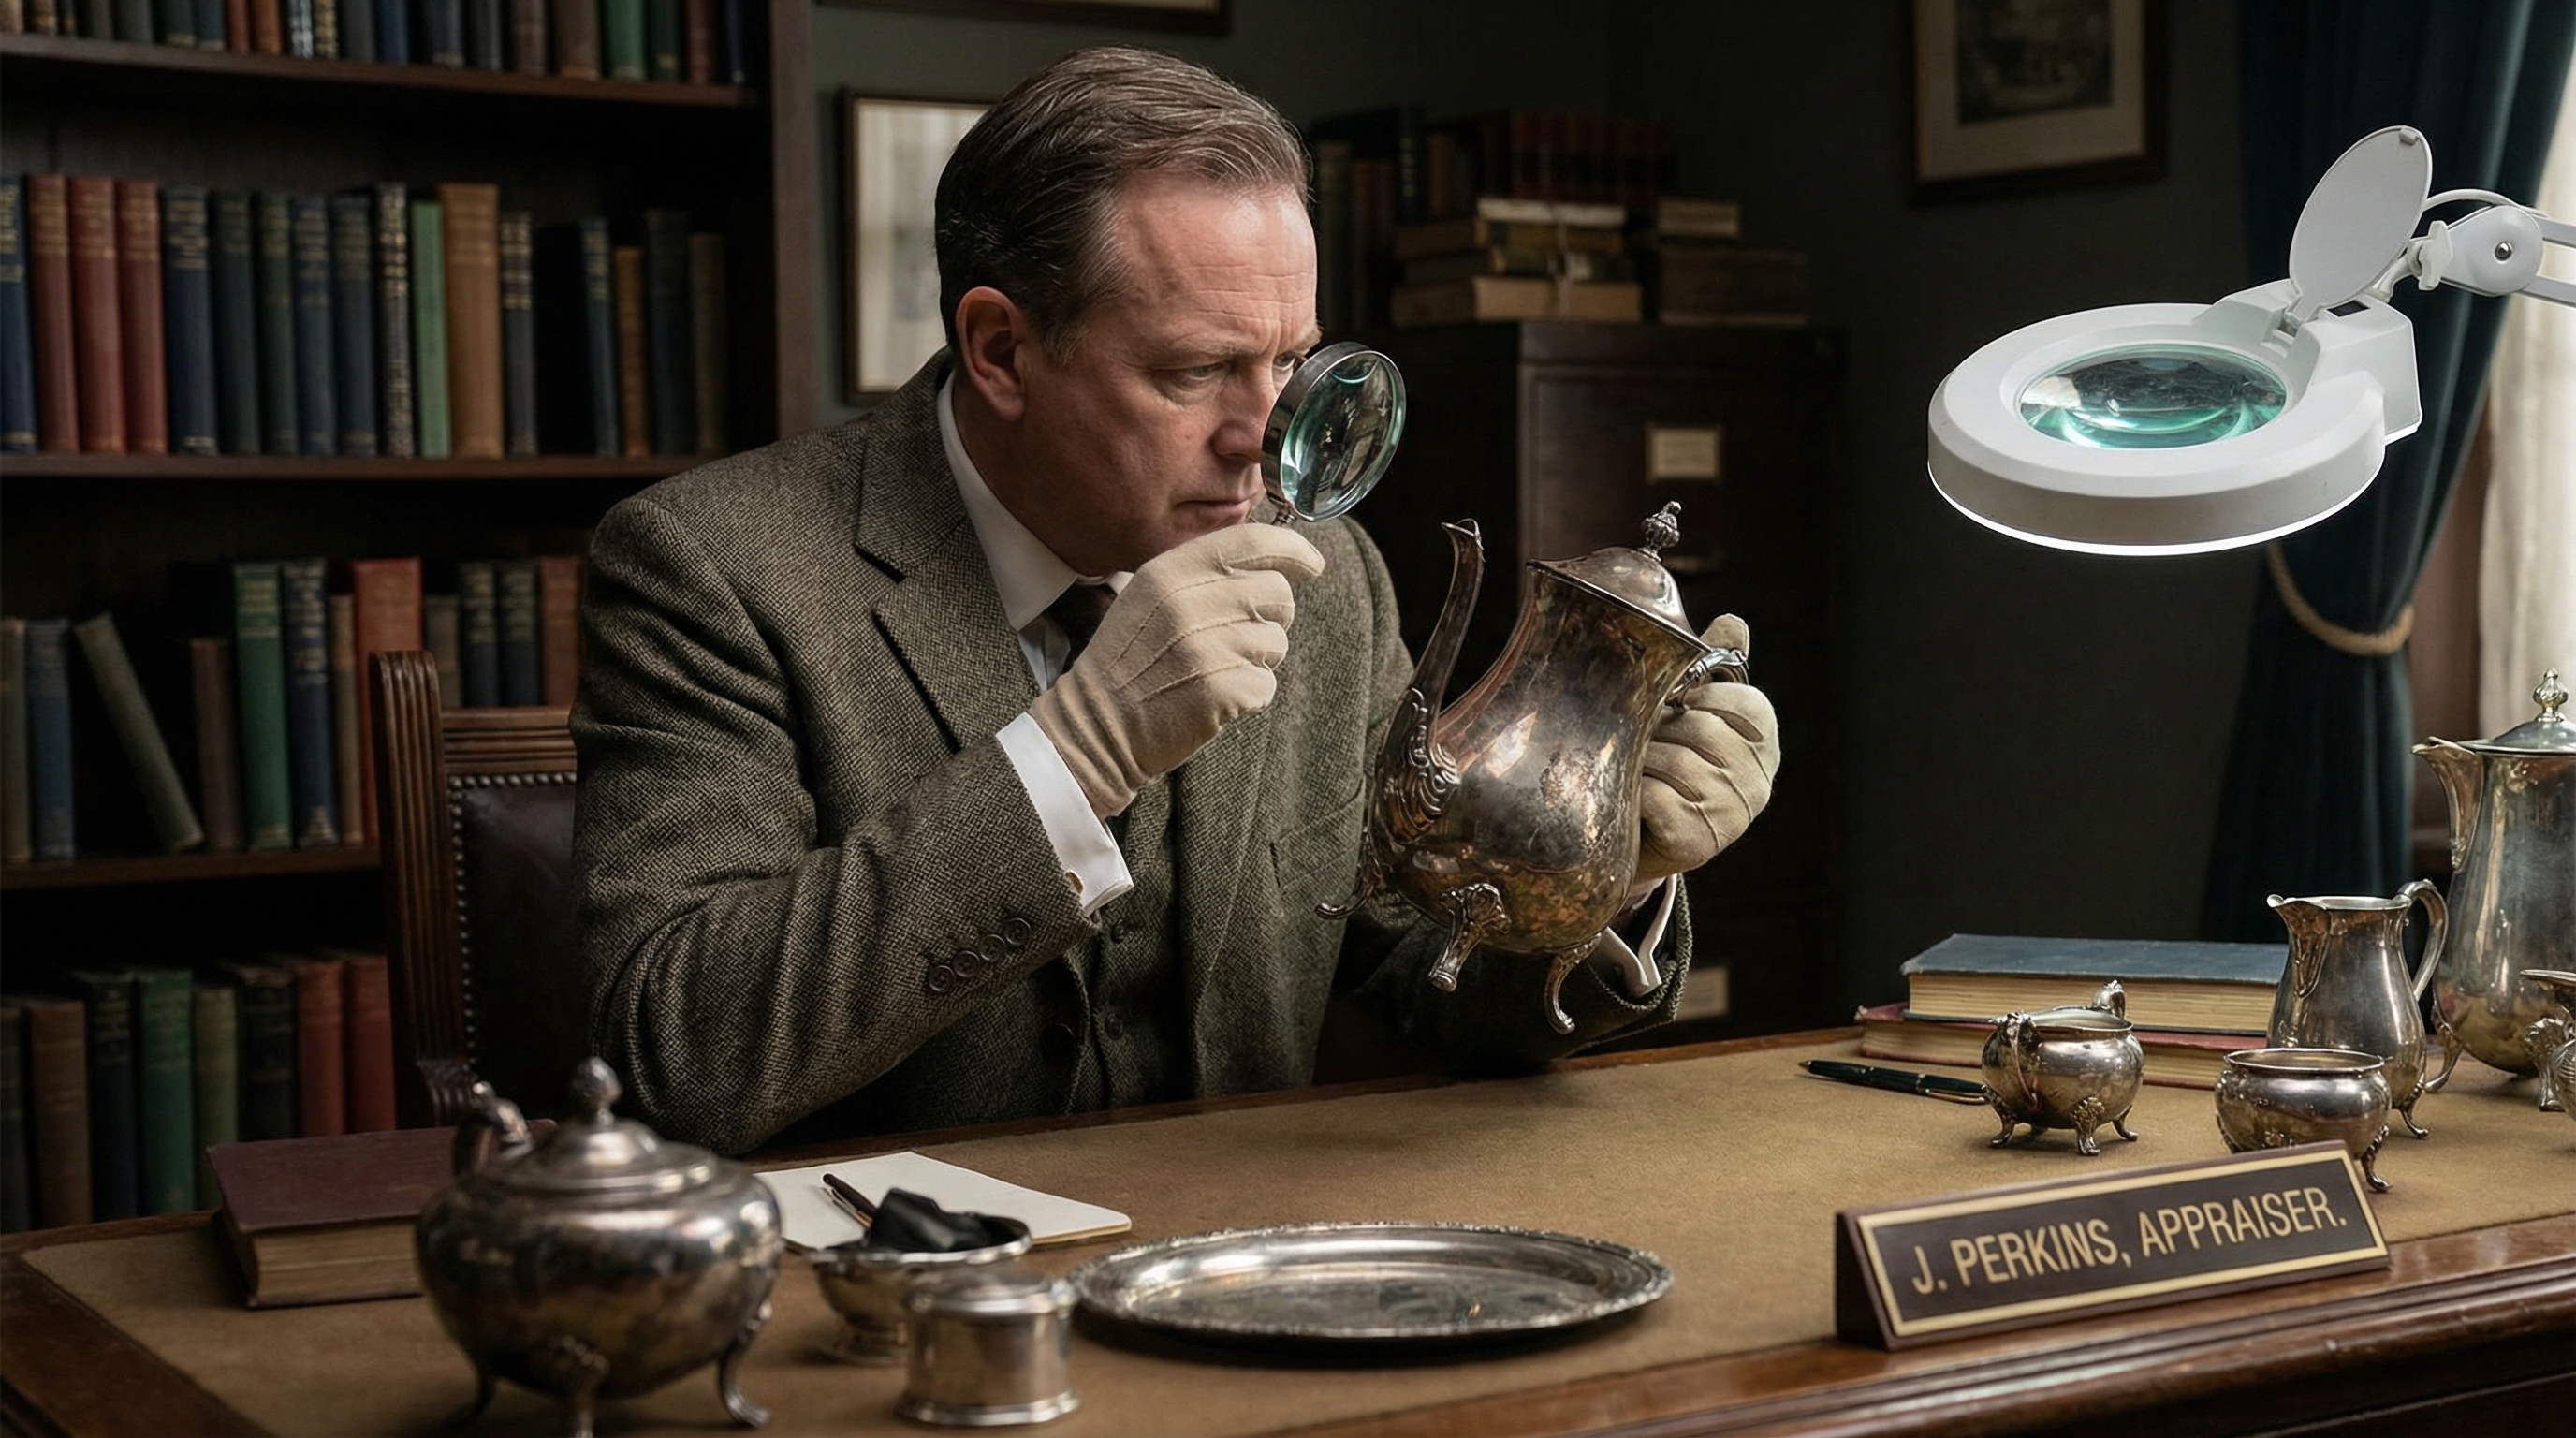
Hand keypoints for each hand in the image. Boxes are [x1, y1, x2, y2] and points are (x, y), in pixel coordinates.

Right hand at [1029, 524, 1326, 816]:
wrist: (1097, 727)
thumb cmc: (1131, 662)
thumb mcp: (1151, 597)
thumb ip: (1204, 572)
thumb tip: (1277, 563)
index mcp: (1170, 571)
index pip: (1251, 542)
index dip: (1293, 549)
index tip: (1314, 564)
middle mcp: (1189, 602)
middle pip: (1278, 593)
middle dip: (1271, 617)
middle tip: (1234, 639)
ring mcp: (1206, 647)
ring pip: (1276, 641)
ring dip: (1257, 659)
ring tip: (1213, 670)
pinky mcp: (1221, 690)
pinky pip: (1267, 684)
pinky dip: (1248, 695)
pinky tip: (1212, 698)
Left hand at [1634, 614, 1779, 884]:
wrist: (1643, 836)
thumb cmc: (1672, 760)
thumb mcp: (1696, 711)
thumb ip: (1713, 666)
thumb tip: (1732, 622)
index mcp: (1762, 738)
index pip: (1735, 698)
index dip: (1692, 697)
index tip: (1674, 708)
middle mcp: (1757, 779)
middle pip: (1698, 728)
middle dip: (1658, 728)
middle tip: (1640, 738)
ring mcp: (1731, 813)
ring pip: (1674, 761)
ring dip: (1641, 760)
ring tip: (1633, 766)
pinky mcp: (1698, 841)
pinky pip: (1656, 797)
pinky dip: (1634, 792)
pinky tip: (1630, 795)